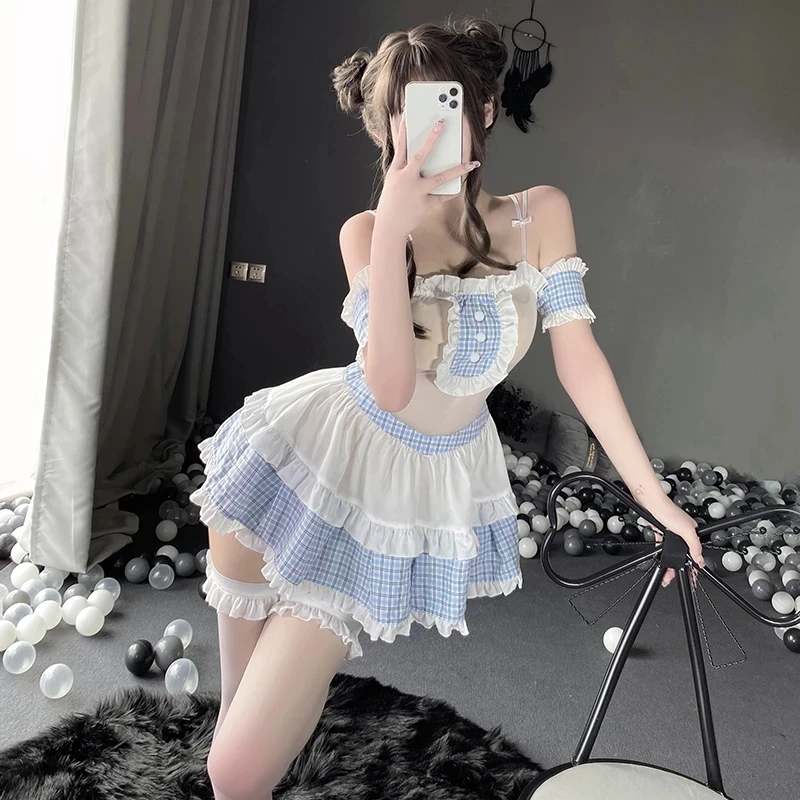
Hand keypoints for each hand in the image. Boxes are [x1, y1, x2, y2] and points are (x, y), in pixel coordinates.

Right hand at [373, 112, 479, 237]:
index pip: (400, 146)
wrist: (389, 227)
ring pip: (440, 177)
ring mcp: (416, 192)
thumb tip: (419, 156)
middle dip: (432, 138)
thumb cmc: (392, 202)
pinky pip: (442, 196)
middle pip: (420, 155)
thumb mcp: (393, 182)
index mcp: (396, 171)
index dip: (404, 129)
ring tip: (472, 163)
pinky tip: (461, 187)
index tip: (408, 113)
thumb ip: (404, 169)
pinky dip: (451, 192)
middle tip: (442, 123)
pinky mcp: (424, 204)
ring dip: (458, 170)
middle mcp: (406, 179)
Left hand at [646, 500, 705, 586]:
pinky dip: (663, 553)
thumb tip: (700, 560)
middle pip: (682, 555)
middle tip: (675, 579)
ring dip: (670, 563)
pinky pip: (663, 546)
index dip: (694, 567)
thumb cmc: (669, 512)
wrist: (652, 505)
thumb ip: (694, 546)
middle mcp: (682, 534)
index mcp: (692, 533)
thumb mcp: (686, 531)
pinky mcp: (661, 533)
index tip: (693, 579)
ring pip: (672, 552)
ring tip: (668, 575)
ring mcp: (671, 534)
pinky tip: (662, 560)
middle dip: (679, 568)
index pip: (696, 554)